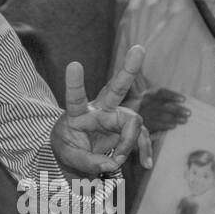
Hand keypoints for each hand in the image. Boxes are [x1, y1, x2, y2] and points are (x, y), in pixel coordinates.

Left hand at [51, 46, 151, 175]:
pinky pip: (141, 136)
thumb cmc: (69, 148)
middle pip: (114, 90)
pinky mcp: (127, 128)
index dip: (74, 82)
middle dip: (128, 71)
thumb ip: (87, 161)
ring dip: (129, 143)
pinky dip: (144, 150)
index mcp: (78, 113)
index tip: (73, 65)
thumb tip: (110, 164)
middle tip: (138, 50)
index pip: (75, 97)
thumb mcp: (68, 157)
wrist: (78, 155)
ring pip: (133, 120)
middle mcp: (99, 110)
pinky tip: (146, 163)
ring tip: (118, 160)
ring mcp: (115, 118)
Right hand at [137, 88, 190, 132]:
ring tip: (184, 121)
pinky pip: (154, 124)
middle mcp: (145, 103)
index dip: (172, 95)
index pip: (161, 93)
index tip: (184, 99)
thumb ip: (164, 100)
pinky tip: (173, 126)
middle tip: (189, 113)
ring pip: (160, 115)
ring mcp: (143, 113)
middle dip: (177, 109)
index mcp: (149, 95)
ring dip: (174, 118)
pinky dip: (164, 125)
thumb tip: (183, 101)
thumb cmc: (148, 108)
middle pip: (163, 105)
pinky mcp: (142, 123)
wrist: (130, 118)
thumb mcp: (153, 100)